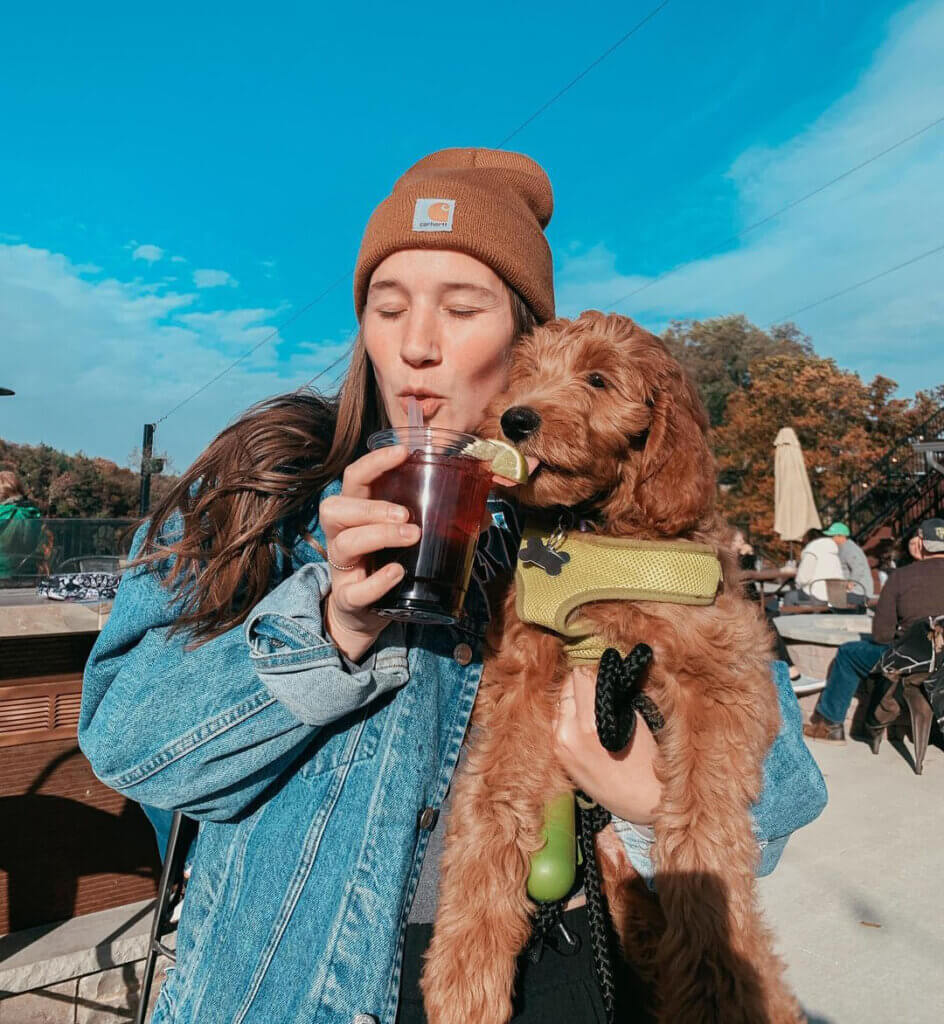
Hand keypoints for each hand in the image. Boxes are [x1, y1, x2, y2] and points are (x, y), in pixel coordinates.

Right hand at [320, 444, 420, 661]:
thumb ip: (440, 522)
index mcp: (356, 513)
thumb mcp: (407, 539)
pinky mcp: (348, 600)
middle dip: (371, 506)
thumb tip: (483, 513)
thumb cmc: (386, 564)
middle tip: (406, 513)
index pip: (354, 478)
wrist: (364, 617)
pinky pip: (355, 590)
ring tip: (411, 535)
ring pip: (343, 544)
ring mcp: (343, 569)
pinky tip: (397, 573)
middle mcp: (342, 536)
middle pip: (335, 507)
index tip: (402, 452)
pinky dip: (377, 582)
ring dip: (378, 535)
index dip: (374, 462)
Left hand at [554, 664, 662, 825]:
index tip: (607, 670)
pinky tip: (586, 721)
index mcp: (590, 723)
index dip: (596, 669)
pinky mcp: (558, 755)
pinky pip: (558, 721)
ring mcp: (560, 745)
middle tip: (601, 685)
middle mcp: (568, 732)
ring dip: (575, 698)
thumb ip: (613, 693)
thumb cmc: (646, 760)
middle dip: (583, 681)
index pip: (581, 675)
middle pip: (567, 685)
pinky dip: (570, 715)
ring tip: (594, 705)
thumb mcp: (634, 719)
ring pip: (561, 702)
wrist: (642, 802)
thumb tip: (604, 670)